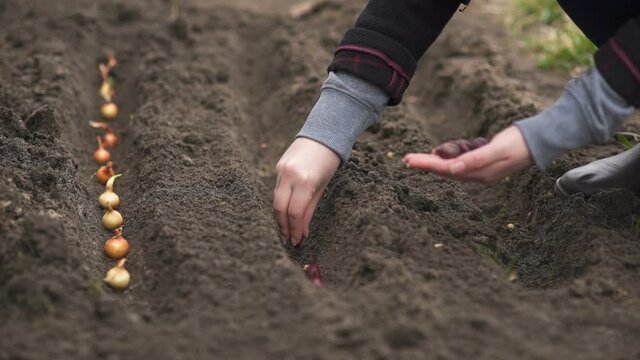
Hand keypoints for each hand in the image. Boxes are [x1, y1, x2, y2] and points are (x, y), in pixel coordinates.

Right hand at [274, 137, 340, 245]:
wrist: (323, 134)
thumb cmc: (329, 162)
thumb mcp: (323, 187)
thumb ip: (310, 209)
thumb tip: (303, 231)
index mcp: (305, 181)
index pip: (295, 212)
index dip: (295, 229)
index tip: (297, 241)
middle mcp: (289, 175)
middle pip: (280, 207)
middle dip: (283, 226)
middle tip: (288, 240)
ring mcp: (281, 170)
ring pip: (276, 199)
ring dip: (280, 216)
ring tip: (287, 230)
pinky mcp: (278, 167)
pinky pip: (277, 189)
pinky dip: (281, 202)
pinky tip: (286, 212)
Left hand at [403, 126, 532, 183]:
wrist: (538, 141)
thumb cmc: (518, 143)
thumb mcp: (496, 149)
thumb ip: (475, 159)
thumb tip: (453, 169)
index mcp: (479, 173)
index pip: (446, 170)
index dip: (427, 165)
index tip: (409, 160)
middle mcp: (477, 175)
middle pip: (445, 170)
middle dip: (425, 164)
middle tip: (405, 159)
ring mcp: (480, 171)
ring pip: (451, 166)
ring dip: (439, 158)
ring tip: (426, 154)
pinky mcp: (482, 164)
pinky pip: (460, 161)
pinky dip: (450, 155)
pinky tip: (443, 153)